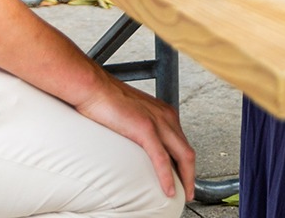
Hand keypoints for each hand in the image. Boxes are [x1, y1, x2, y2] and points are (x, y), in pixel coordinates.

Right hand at [73, 72, 194, 200]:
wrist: (93, 88)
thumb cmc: (107, 101)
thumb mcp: (132, 115)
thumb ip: (142, 129)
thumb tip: (141, 146)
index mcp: (164, 113)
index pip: (182, 143)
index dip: (185, 164)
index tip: (184, 178)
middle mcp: (166, 116)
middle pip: (188, 151)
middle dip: (191, 174)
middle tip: (189, 192)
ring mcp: (158, 122)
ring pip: (182, 156)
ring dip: (186, 179)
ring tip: (184, 195)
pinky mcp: (145, 129)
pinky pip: (162, 158)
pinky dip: (167, 177)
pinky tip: (168, 190)